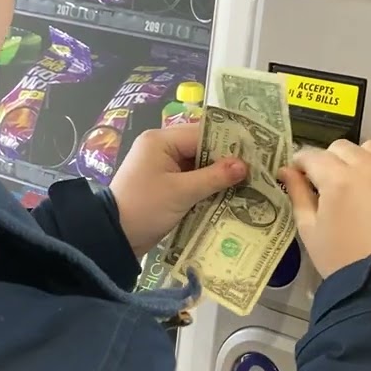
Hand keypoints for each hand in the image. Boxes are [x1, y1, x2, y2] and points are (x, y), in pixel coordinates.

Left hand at [110, 124, 247, 256]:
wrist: (115, 237)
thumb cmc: (145, 208)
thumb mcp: (181, 192)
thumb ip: (214, 176)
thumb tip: (244, 165)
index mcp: (160, 140)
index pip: (202, 133)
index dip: (228, 143)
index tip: (255, 153)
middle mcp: (161, 148)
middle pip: (201, 147)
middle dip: (225, 160)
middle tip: (255, 169)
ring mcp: (162, 167)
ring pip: (198, 164)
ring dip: (218, 175)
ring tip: (248, 182)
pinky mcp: (165, 184)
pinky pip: (191, 178)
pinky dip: (207, 186)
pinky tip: (228, 194)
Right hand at [280, 139, 370, 277]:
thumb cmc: (340, 260)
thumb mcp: (310, 229)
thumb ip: (298, 194)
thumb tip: (287, 171)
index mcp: (337, 179)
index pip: (313, 155)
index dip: (301, 163)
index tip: (299, 174)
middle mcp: (369, 169)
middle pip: (343, 147)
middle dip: (330, 159)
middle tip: (326, 183)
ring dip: (359, 160)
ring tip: (356, 184)